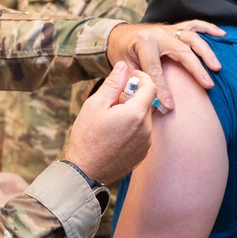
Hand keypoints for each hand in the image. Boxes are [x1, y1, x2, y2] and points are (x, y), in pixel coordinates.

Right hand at [63, 62, 154, 183]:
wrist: (85, 171)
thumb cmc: (87, 137)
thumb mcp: (95, 104)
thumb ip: (113, 84)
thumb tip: (123, 66)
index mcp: (135, 114)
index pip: (151, 86)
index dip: (141, 78)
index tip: (129, 78)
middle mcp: (146, 129)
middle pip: (148, 102)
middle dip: (134, 96)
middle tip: (114, 100)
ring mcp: (146, 143)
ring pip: (145, 118)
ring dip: (133, 112)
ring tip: (112, 119)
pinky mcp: (143, 153)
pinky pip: (143, 133)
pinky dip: (133, 127)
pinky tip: (115, 133)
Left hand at [106, 20, 222, 110]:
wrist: (116, 34)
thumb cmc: (120, 53)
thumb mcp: (123, 68)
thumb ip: (136, 82)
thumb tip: (150, 103)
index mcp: (143, 43)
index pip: (156, 70)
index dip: (163, 89)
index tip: (170, 106)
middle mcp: (158, 34)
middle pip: (182, 52)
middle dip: (196, 70)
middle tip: (208, 85)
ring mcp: (167, 29)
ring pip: (192, 38)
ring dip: (206, 53)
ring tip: (217, 67)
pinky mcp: (173, 28)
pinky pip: (194, 25)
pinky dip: (208, 28)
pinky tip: (222, 34)